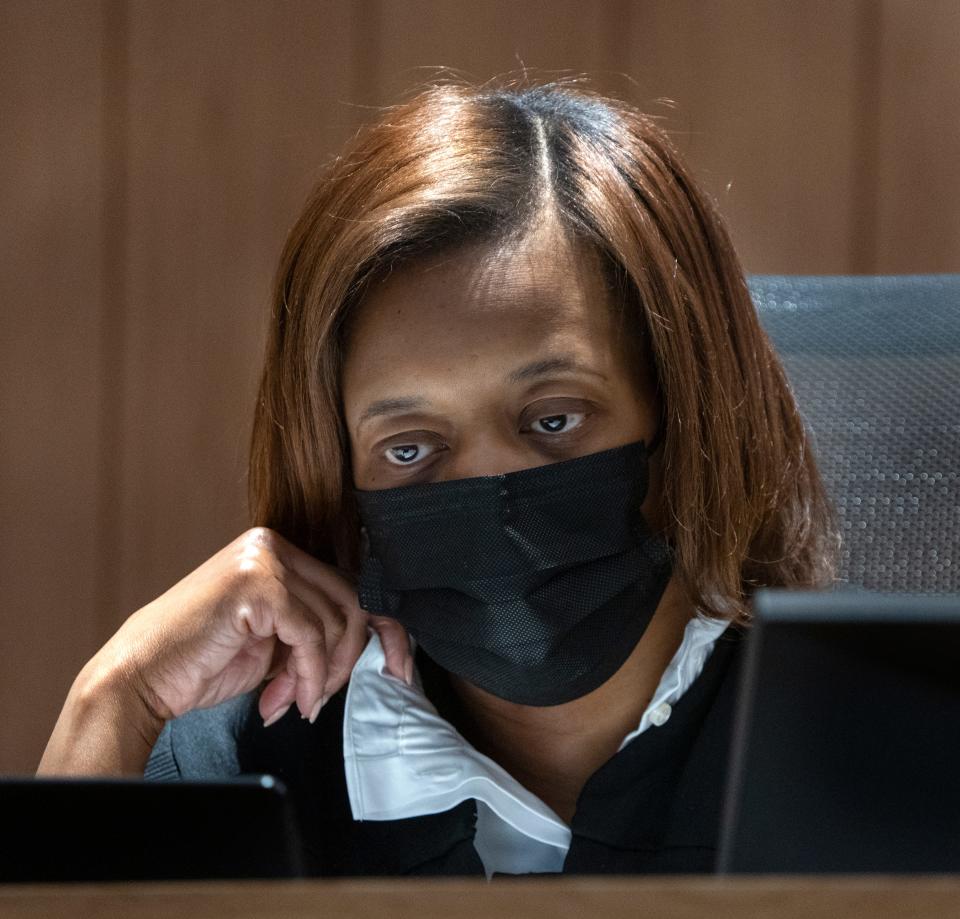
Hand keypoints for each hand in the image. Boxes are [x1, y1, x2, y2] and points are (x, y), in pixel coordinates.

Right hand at [88, 527, 410, 728]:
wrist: (141, 677)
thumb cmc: (202, 661)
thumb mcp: (274, 642)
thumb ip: (315, 633)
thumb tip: (370, 647)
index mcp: (277, 551)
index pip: (351, 586)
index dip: (386, 630)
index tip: (401, 667)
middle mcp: (273, 545)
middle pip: (351, 603)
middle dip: (345, 661)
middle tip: (317, 698)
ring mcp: (264, 559)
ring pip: (335, 622)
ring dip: (321, 675)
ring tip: (291, 700)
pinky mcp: (258, 584)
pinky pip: (311, 636)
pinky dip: (309, 675)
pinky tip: (288, 699)